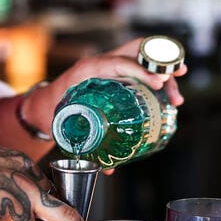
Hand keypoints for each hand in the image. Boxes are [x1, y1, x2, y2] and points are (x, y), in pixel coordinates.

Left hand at [22, 37, 188, 136]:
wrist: (41, 104)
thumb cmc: (51, 112)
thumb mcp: (65, 126)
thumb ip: (87, 146)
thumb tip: (109, 169)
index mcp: (87, 70)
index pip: (118, 63)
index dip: (140, 71)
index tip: (158, 82)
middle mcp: (101, 63)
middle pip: (137, 50)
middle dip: (161, 60)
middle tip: (179, 75)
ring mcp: (110, 66)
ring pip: (143, 60)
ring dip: (164, 73)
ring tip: (176, 98)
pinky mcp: (115, 74)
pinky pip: (140, 70)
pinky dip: (157, 80)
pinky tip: (168, 97)